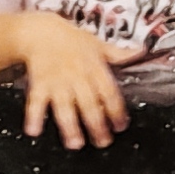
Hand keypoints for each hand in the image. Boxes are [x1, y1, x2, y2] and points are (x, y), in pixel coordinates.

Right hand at [13, 15, 130, 147]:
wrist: (41, 31)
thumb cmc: (71, 39)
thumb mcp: (97, 44)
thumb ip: (118, 54)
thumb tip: (140, 52)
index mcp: (94, 67)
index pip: (109, 92)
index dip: (116, 110)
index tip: (120, 126)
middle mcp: (77, 76)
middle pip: (89, 103)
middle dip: (96, 124)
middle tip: (102, 141)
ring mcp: (57, 81)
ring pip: (65, 106)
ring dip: (70, 126)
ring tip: (75, 143)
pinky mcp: (40, 83)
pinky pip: (36, 101)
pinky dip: (34, 116)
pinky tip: (34, 130)